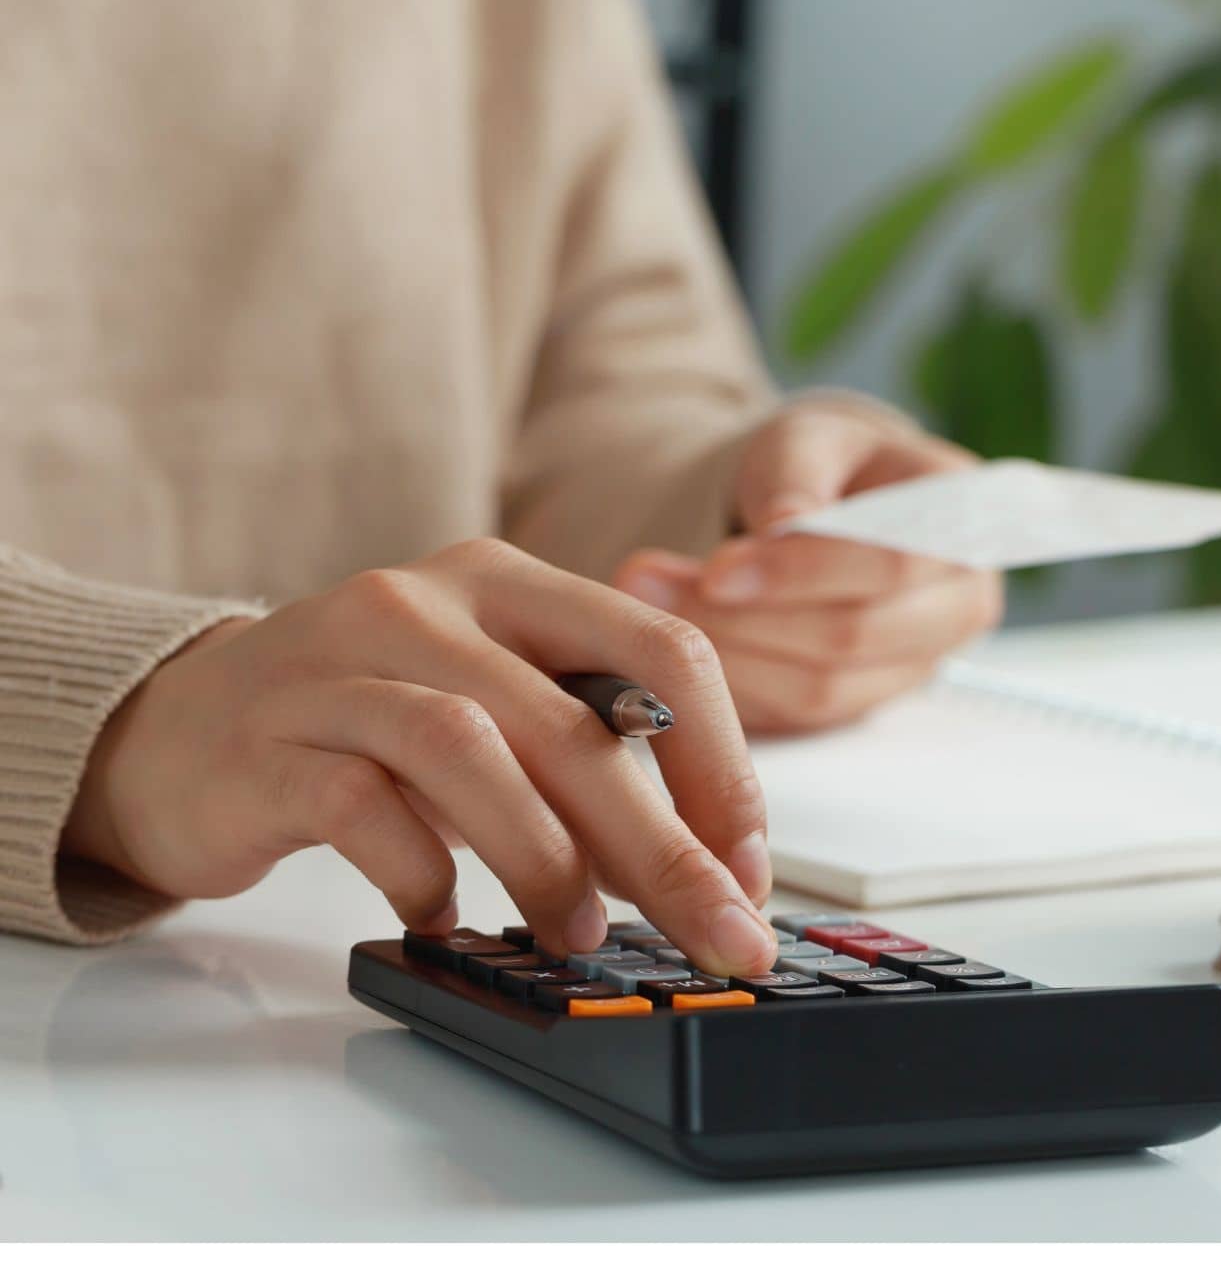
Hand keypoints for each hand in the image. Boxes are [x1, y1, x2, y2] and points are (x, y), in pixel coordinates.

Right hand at [62, 539, 777, 973]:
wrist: (175, 730)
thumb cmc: (367, 727)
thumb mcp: (493, 708)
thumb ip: (589, 755)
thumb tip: (707, 865)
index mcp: (510, 582)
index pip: (660, 651)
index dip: (723, 765)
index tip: (749, 866)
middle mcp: (427, 602)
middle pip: (576, 721)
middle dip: (664, 845)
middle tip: (714, 933)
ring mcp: (339, 665)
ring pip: (472, 749)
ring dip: (546, 857)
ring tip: (578, 933)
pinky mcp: (267, 743)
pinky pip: (361, 807)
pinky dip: (421, 872)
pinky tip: (444, 917)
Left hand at [613, 402, 1003, 733]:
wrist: (815, 508)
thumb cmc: (822, 465)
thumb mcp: (806, 439)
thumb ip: (797, 474)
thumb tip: (785, 527)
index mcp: (967, 525)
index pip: (893, 563)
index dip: (802, 573)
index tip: (716, 568)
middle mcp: (959, 604)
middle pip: (853, 635)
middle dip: (744, 617)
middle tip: (646, 583)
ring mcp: (914, 664)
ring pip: (820, 688)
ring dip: (723, 656)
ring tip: (645, 604)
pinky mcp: (863, 704)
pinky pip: (794, 716)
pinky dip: (727, 688)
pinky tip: (669, 649)